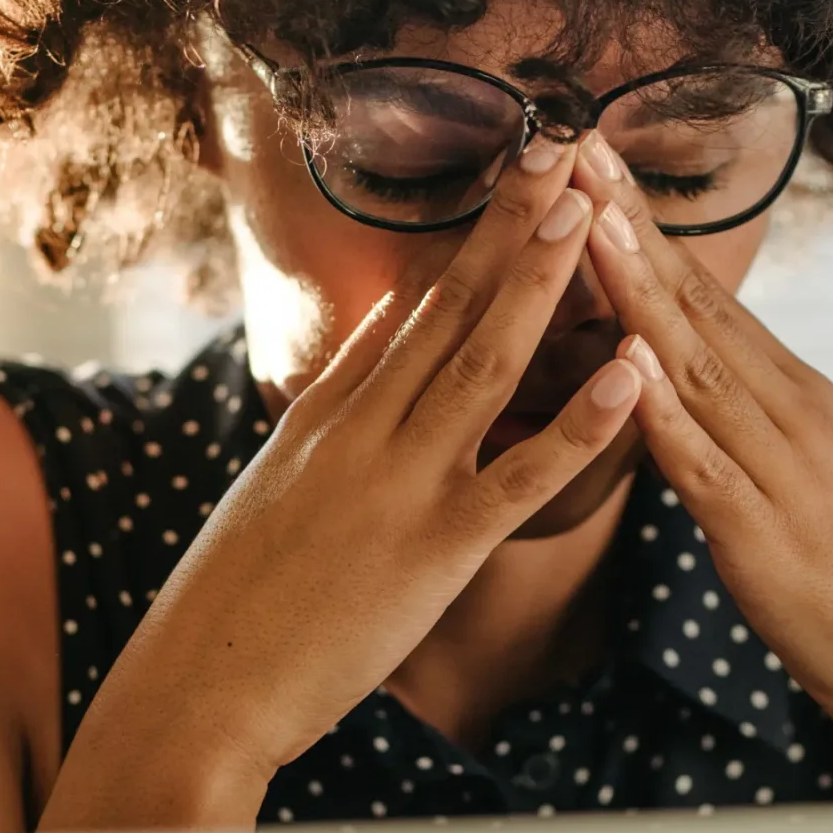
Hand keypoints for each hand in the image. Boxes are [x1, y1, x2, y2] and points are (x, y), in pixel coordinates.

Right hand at [41, 146, 645, 830]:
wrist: (200, 685)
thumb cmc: (233, 605)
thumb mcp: (274, 489)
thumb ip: (330, 411)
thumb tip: (378, 337)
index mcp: (326, 416)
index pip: (410, 309)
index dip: (469, 239)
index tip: (515, 174)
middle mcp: (362, 430)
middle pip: (449, 306)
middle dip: (511, 224)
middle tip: (563, 147)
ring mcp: (400, 482)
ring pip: (486, 362)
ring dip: (543, 282)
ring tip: (592, 210)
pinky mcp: (435, 548)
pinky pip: (523, 476)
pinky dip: (582, 422)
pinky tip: (631, 374)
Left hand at [571, 135, 832, 800]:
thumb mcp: (808, 486)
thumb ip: (751, 434)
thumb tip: (692, 393)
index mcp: (797, 399)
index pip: (707, 296)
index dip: (643, 226)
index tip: (591, 156)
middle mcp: (793, 415)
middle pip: (696, 305)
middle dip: (628, 224)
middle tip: (570, 141)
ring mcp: (782, 471)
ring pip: (694, 365)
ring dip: (637, 289)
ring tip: (586, 219)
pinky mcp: (764, 538)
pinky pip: (705, 466)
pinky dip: (664, 413)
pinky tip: (626, 365)